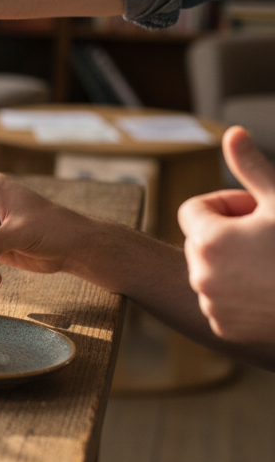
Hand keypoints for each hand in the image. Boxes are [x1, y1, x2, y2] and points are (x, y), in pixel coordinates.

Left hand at [178, 127, 274, 344]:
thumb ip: (251, 167)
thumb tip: (233, 133)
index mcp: (208, 239)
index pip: (193, 209)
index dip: (225, 204)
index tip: (256, 210)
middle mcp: (200, 274)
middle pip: (201, 241)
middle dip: (228, 233)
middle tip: (269, 236)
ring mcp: (211, 304)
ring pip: (210, 271)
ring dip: (233, 262)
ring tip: (272, 263)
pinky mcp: (224, 328)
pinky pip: (220, 301)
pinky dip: (238, 293)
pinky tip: (271, 289)